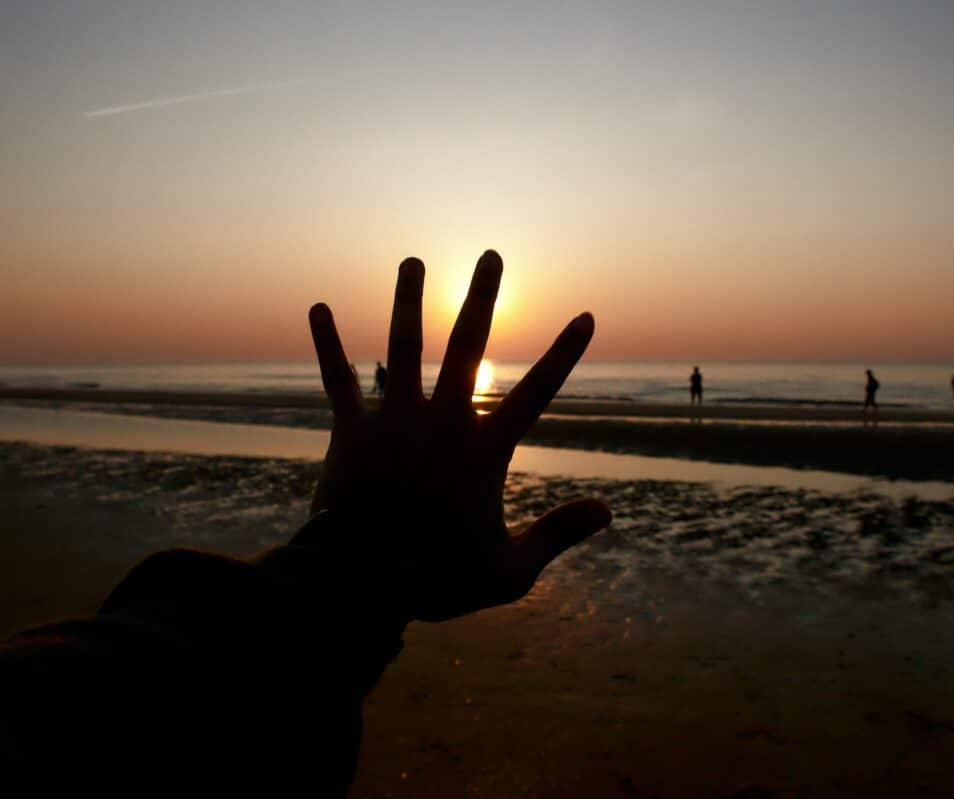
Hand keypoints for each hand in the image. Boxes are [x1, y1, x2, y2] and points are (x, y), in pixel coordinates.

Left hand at [306, 250, 610, 621]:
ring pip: (403, 347)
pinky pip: (337, 379)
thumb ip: (558, 534)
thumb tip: (607, 512)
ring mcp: (394, 421)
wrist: (362, 583)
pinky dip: (327, 344)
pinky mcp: (350, 431)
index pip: (537, 392)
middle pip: (467, 346)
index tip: (586, 315)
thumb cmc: (437, 580)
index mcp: (483, 451)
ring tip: (413, 261)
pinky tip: (317, 306)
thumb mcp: (510, 570)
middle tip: (490, 255)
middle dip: (482, 298)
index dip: (564, 354)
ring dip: (408, 301)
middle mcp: (441, 421)